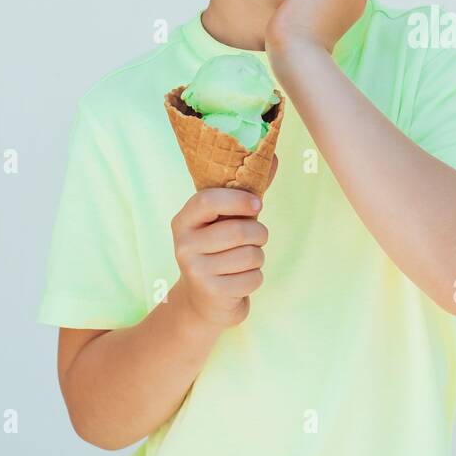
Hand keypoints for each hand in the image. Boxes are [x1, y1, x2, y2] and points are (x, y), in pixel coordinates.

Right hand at [170, 171, 275, 329]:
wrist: (204, 300)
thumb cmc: (222, 248)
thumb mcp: (228, 219)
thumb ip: (247, 190)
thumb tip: (271, 155)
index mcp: (184, 220)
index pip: (208, 201)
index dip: (237, 200)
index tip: (257, 205)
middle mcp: (183, 244)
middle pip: (239, 230)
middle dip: (259, 234)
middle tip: (254, 239)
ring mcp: (195, 270)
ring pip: (251, 254)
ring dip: (258, 257)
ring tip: (243, 261)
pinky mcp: (210, 292)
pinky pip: (253, 278)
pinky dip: (255, 278)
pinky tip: (239, 280)